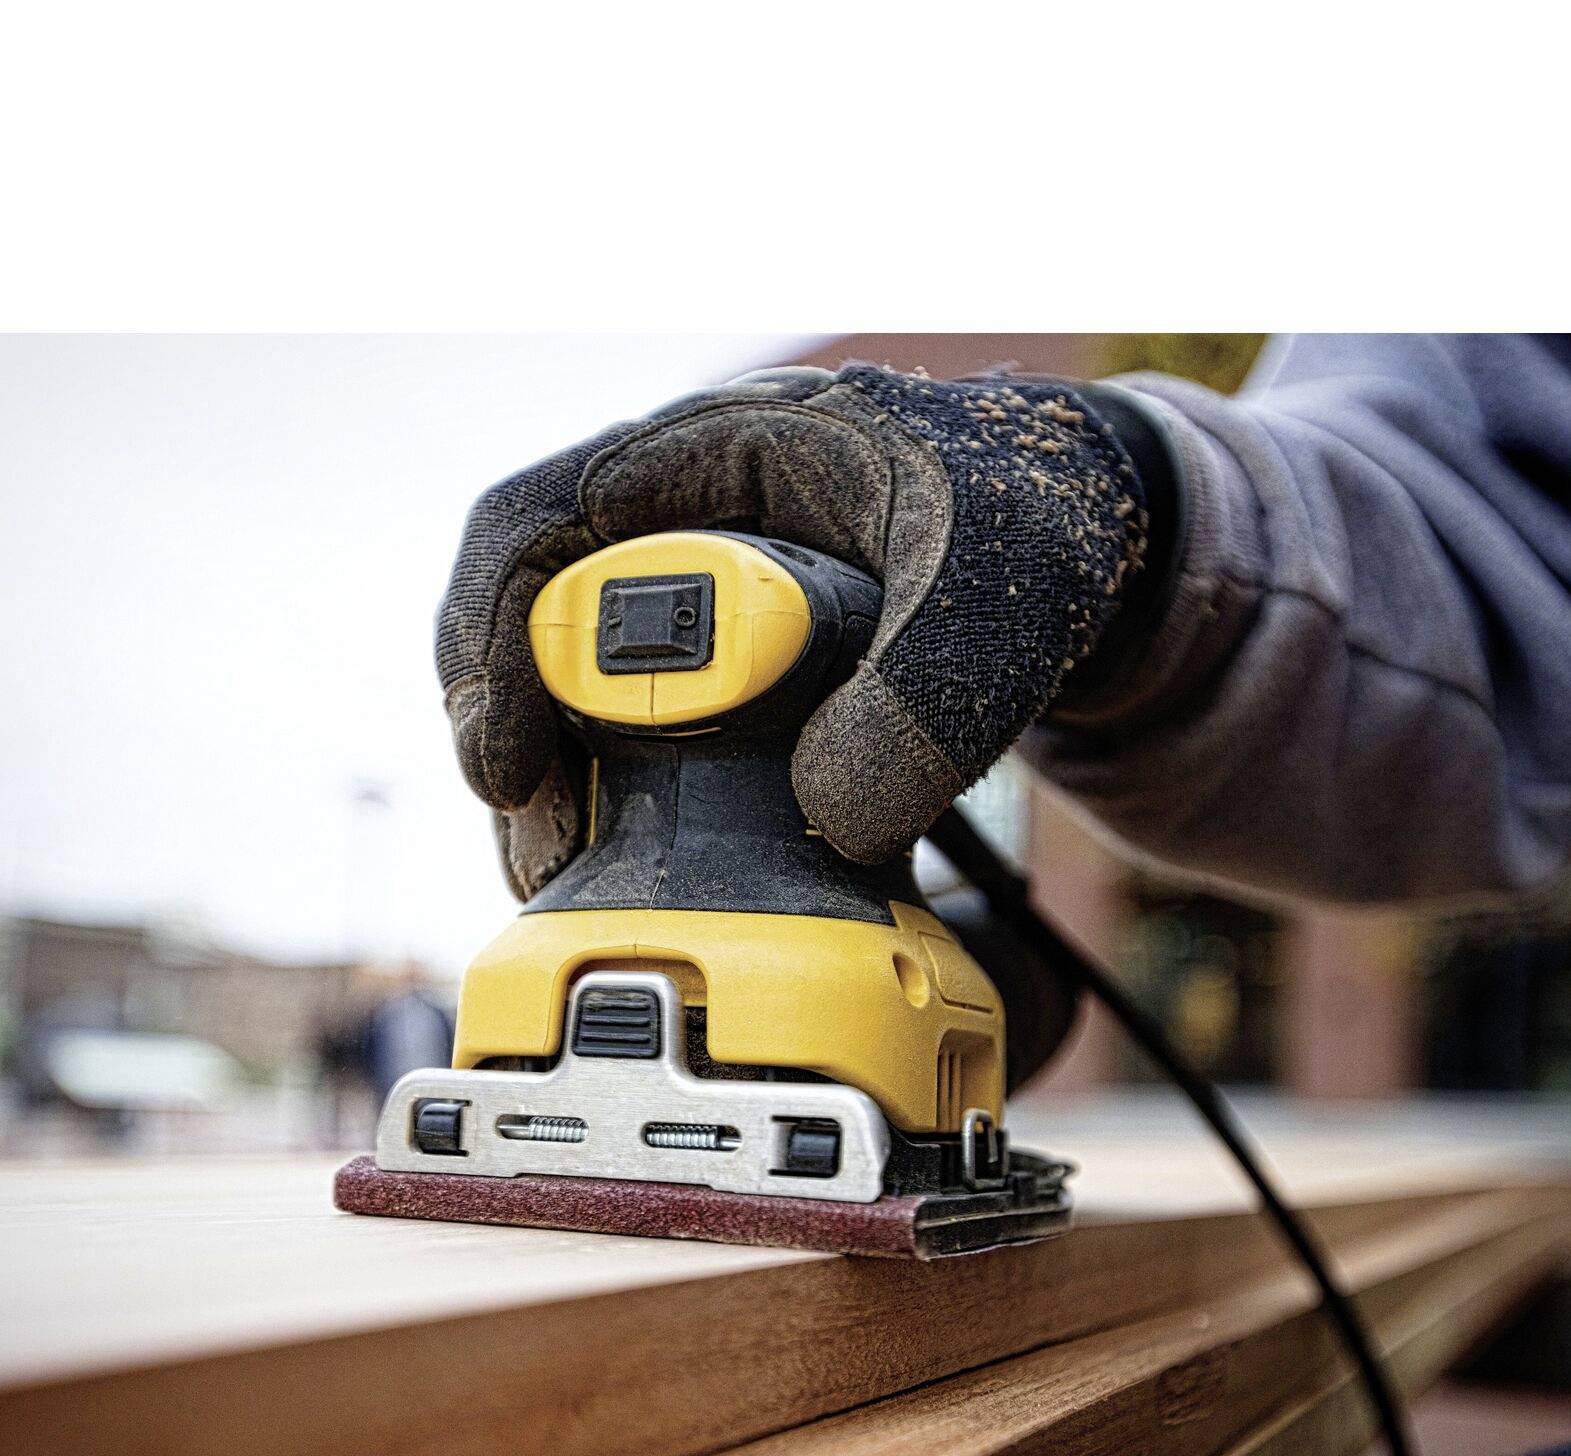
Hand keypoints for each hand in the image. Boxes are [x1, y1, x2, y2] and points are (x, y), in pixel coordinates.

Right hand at [435, 363, 1177, 896]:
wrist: (1077, 549)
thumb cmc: (1036, 526)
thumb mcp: (1007, 591)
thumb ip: (929, 691)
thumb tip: (830, 815)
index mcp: (718, 451)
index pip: (535, 519)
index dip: (492, 638)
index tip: (512, 763)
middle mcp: (680, 524)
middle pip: (527, 626)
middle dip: (516, 749)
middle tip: (544, 856)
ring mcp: (698, 606)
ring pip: (571, 696)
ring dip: (561, 797)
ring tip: (577, 888)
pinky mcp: (729, 684)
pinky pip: (640, 742)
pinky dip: (628, 814)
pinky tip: (646, 876)